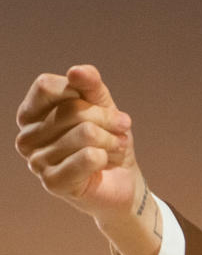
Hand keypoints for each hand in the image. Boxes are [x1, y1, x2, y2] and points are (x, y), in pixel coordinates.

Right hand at [16, 65, 161, 254]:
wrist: (122, 178)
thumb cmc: (106, 137)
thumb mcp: (101, 103)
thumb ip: (89, 83)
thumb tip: (75, 71)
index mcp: (31, 114)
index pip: (45, 86)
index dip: (79, 89)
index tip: (97, 101)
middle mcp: (26, 138)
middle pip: (71, 109)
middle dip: (107, 117)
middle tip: (120, 127)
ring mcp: (35, 162)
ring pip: (85, 133)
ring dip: (111, 139)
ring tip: (113, 147)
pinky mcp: (52, 183)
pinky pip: (88, 157)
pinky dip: (107, 156)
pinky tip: (104, 163)